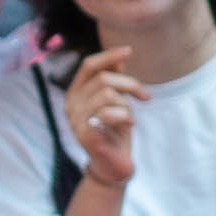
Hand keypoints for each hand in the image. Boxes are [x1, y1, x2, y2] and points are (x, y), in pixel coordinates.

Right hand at [62, 51, 143, 188]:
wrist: (113, 165)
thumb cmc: (115, 131)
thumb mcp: (117, 101)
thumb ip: (114, 80)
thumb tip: (120, 57)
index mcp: (75, 93)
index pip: (88, 66)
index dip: (108, 55)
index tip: (129, 50)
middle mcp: (71, 105)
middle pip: (103, 79)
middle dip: (129, 84)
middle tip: (144, 96)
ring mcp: (75, 121)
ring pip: (106, 94)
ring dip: (126, 104)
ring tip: (129, 118)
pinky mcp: (84, 135)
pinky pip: (108, 114)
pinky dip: (125, 117)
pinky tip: (129, 125)